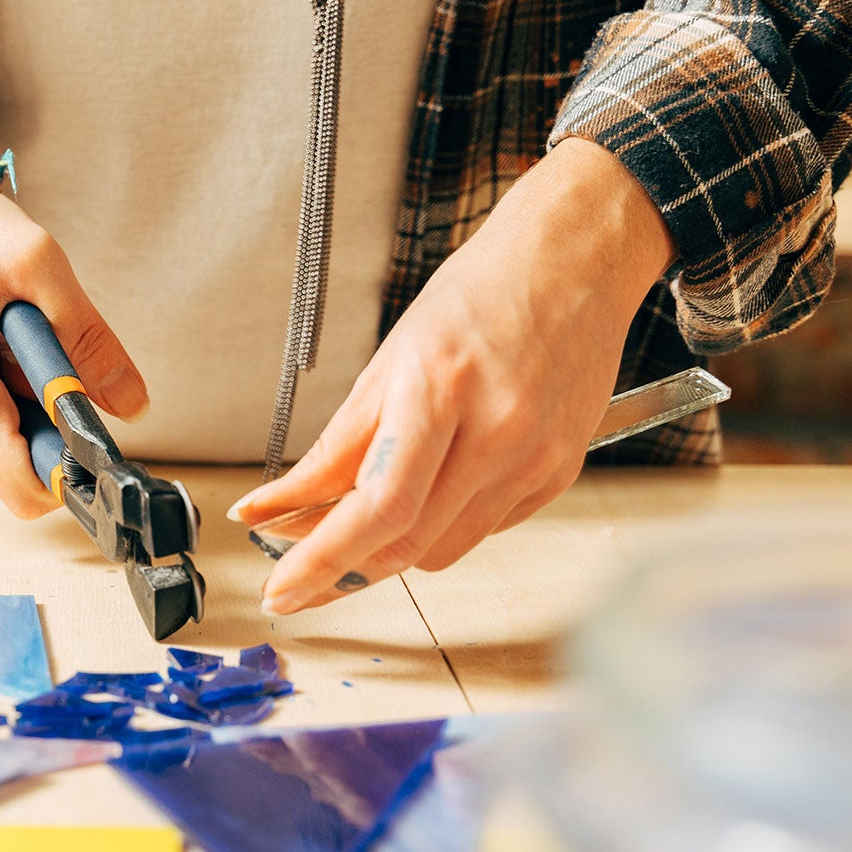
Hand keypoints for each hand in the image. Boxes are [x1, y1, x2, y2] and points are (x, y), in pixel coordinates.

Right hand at [0, 182, 148, 517]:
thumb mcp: (39, 265)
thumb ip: (89, 340)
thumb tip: (131, 403)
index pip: (25, 489)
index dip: (73, 472)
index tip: (95, 428)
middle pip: (21, 468)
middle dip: (54, 425)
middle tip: (53, 355)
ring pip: (7, 445)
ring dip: (31, 403)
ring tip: (18, 336)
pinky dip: (8, 392)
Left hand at [229, 138, 674, 613]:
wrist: (574, 263)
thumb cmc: (478, 296)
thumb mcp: (387, 361)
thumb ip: (334, 448)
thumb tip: (276, 508)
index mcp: (441, 390)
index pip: (376, 507)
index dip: (322, 560)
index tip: (280, 588)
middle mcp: (498, 433)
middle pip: (406, 543)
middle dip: (341, 569)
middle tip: (295, 574)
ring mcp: (536, 460)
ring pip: (441, 551)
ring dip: (386, 552)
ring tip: (350, 529)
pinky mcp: (558, 476)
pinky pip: (481, 531)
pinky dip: (438, 528)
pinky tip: (425, 495)